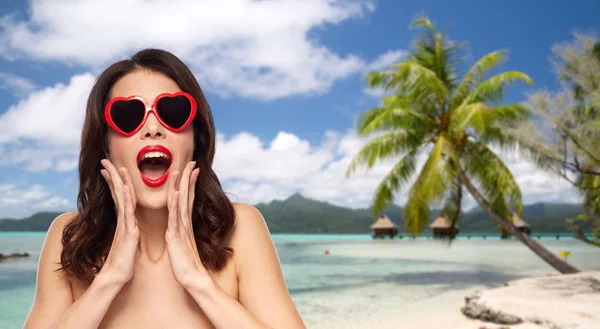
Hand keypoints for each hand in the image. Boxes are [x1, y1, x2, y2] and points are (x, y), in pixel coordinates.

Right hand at [98, 159, 139, 286]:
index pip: (119, 197)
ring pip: (122, 199)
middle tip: (105, 161)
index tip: (111, 169)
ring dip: (119, 182)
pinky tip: (126, 188)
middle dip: (112, 176)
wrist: (116, 277)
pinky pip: (128, 212)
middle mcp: (123, 220)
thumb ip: (127, 232)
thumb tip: (128, 226)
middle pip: (117, 193)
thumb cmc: (123, 262)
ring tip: (115, 167)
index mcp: (124, 221)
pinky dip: (128, 199)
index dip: (115, 182)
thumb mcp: (128, 242)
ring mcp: (124, 225)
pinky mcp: (128, 232)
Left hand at [165, 161, 208, 287]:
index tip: (192, 169)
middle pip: (186, 195)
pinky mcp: (177, 237)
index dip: (189, 183)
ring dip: (183, 185)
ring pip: (181, 202)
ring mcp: (181, 229)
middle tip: (192, 162)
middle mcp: (184, 223)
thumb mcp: (182, 244)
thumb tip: (181, 226)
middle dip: (188, 178)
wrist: (192, 278)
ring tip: (184, 170)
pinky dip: (177, 204)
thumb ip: (182, 232)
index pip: (187, 199)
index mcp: (184, 224)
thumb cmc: (186, 263)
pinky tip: (178, 193)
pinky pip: (176, 217)